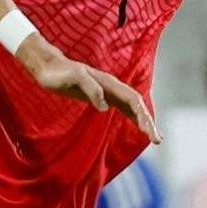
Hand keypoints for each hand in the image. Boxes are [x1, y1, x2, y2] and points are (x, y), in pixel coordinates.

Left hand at [15, 36, 161, 141]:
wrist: (49, 67)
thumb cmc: (60, 73)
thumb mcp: (73, 79)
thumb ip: (90, 90)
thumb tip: (105, 107)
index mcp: (108, 83)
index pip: (132, 100)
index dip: (142, 115)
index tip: (148, 131)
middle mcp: (112, 87)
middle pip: (137, 104)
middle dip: (148, 121)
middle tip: (157, 140)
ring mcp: (108, 91)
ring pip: (132, 106)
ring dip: (144, 121)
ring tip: (153, 138)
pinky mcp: (101, 96)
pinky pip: (123, 107)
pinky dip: (133, 117)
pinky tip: (138, 126)